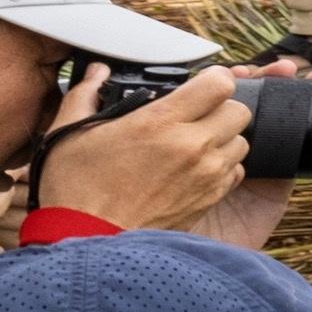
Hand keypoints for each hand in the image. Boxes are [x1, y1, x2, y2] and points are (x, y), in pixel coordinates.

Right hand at [32, 65, 261, 229]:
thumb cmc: (76, 187)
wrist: (88, 239)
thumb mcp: (69, 131)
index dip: (213, 80)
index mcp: (160, 121)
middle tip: (197, 115)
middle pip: (239, 111)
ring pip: (241, 142)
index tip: (201, 85)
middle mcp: (192, 146)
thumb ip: (86, 93)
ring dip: (224, 139)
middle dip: (221, 108)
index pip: (219, 84)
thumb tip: (98, 72)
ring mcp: (206, 175)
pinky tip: (195, 170)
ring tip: (195, 144)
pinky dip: (223, 167)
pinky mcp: (210, 199)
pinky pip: (235, 172)